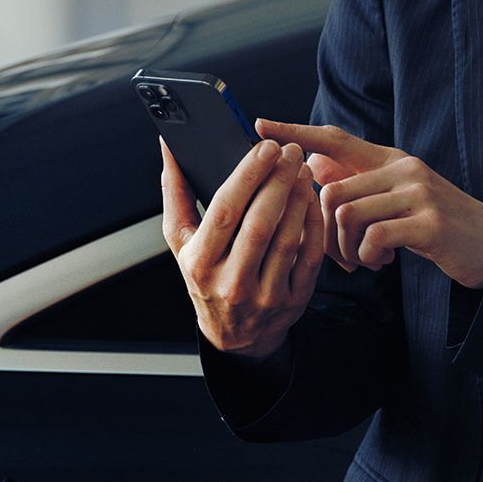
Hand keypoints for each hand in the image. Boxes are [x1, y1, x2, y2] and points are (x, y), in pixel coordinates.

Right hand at [160, 138, 326, 357]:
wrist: (233, 335)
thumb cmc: (205, 276)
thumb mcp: (181, 241)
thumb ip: (175, 192)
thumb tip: (169, 146)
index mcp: (200, 262)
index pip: (224, 212)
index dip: (247, 176)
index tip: (264, 147)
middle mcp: (231, 281)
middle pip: (260, 224)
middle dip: (278, 182)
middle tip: (291, 152)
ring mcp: (265, 294)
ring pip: (288, 239)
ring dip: (299, 199)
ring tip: (302, 171)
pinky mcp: (294, 300)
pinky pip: (310, 257)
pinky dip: (314, 225)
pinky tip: (312, 201)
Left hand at [258, 119, 482, 288]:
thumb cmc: (436, 224)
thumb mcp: (398, 197)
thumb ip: (360, 181)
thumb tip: (314, 164)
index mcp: (391, 160)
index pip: (336, 139)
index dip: (297, 131)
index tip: (261, 126)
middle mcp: (404, 169)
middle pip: (332, 190)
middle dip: (325, 230)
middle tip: (342, 255)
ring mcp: (418, 193)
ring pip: (347, 214)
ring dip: (346, 248)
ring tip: (364, 260)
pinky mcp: (428, 222)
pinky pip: (373, 236)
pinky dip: (367, 256)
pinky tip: (382, 261)